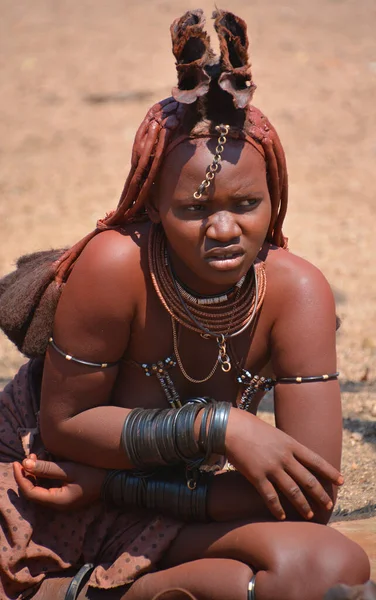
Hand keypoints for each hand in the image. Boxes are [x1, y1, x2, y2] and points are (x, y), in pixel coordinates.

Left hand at [13, 454, 106, 510]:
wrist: (113, 481)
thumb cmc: (93, 474)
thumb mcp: (70, 469)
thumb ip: (47, 468)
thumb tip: (25, 464)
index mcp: (57, 501)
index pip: (30, 493)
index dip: (20, 478)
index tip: (17, 463)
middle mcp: (56, 505)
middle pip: (33, 492)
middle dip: (27, 475)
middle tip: (27, 457)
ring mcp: (61, 501)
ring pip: (40, 489)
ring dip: (35, 474)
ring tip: (35, 456)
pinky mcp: (65, 495)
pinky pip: (48, 487)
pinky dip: (43, 476)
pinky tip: (45, 462)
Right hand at [225, 409, 343, 520]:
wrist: (232, 427)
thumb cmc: (252, 428)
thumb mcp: (276, 434)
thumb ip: (287, 447)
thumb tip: (298, 460)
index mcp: (290, 444)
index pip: (316, 460)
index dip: (330, 471)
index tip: (341, 481)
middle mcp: (284, 456)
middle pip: (307, 479)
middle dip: (320, 494)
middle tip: (329, 505)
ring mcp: (271, 467)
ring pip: (292, 491)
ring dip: (302, 505)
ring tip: (310, 515)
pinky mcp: (256, 476)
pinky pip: (270, 496)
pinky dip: (277, 508)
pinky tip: (281, 516)